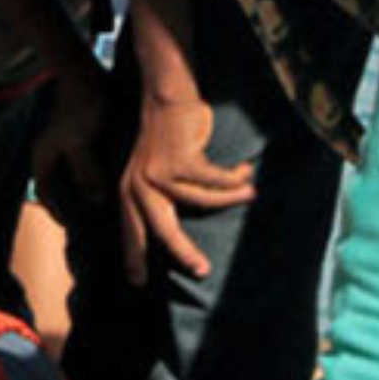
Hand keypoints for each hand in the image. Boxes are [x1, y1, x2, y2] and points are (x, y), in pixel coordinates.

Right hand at [30, 72, 109, 221]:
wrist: (84, 71)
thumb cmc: (80, 104)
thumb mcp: (80, 141)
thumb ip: (86, 172)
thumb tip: (95, 201)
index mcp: (42, 156)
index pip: (46, 193)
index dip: (59, 212)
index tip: (77, 229)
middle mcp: (51, 152)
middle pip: (61, 186)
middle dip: (76, 203)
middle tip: (97, 220)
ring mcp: (65, 142)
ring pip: (75, 174)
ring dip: (89, 188)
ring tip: (109, 201)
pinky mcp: (81, 134)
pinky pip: (87, 161)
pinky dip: (98, 172)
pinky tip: (115, 176)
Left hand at [119, 92, 254, 284]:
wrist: (167, 97)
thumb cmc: (167, 135)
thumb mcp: (152, 169)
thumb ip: (157, 195)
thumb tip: (171, 228)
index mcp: (130, 188)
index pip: (132, 229)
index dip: (134, 255)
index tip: (136, 282)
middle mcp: (140, 184)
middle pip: (163, 229)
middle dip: (183, 252)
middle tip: (202, 271)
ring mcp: (159, 174)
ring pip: (204, 201)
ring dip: (231, 197)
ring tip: (248, 192)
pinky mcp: (181, 162)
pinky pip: (218, 182)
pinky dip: (234, 179)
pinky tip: (244, 171)